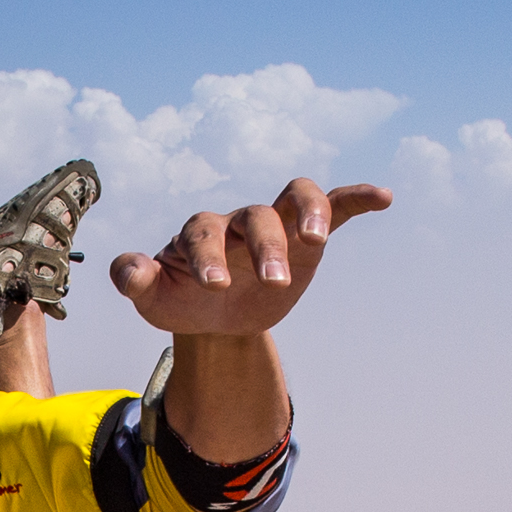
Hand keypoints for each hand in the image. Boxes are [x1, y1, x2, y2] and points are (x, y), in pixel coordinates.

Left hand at [113, 179, 390, 338]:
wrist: (214, 314)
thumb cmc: (182, 300)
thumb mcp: (154, 300)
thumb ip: (135, 280)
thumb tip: (129, 270)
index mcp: (201, 234)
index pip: (204, 234)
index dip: (208, 256)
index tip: (214, 286)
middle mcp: (239, 221)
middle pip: (256, 217)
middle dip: (264, 247)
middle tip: (273, 282)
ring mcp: (276, 225)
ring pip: (295, 199)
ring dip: (309, 214)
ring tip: (316, 239)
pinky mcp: (305, 237)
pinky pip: (334, 207)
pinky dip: (356, 198)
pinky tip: (382, 197)